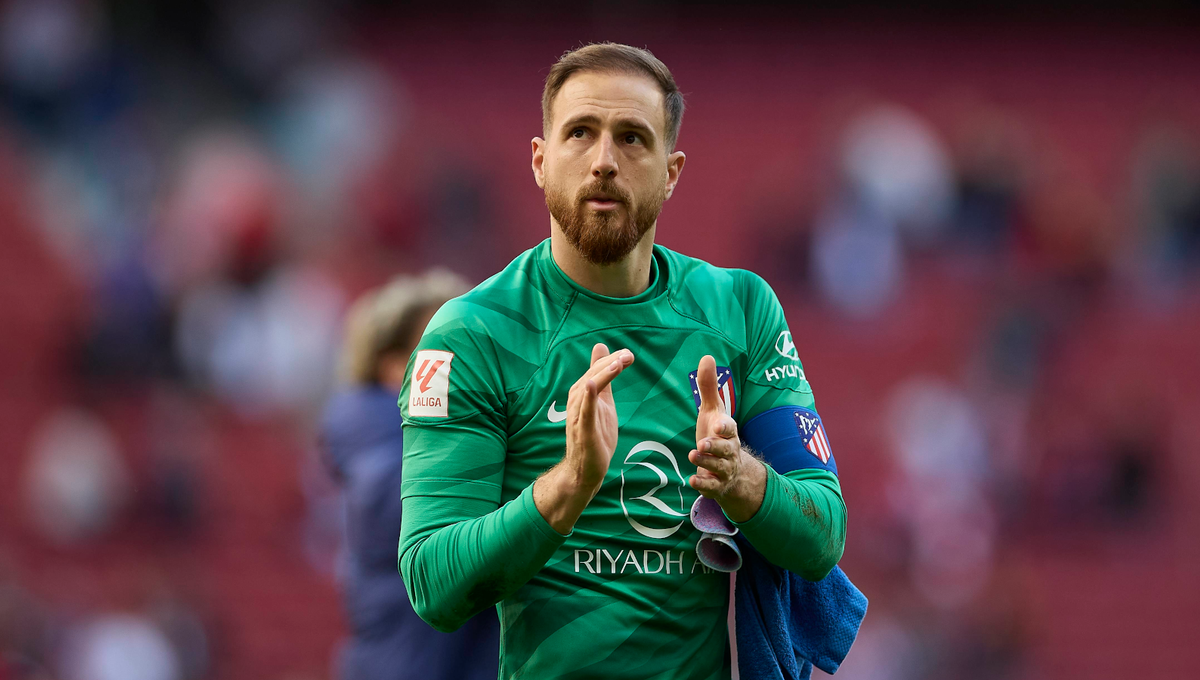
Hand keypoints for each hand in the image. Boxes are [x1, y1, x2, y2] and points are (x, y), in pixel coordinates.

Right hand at [534, 343, 633, 533]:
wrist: (586, 469)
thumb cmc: (595, 434)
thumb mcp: (603, 402)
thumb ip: (603, 378)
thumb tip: (602, 349)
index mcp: (582, 393)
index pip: (597, 370)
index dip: (612, 360)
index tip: (629, 355)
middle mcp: (577, 400)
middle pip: (593, 375)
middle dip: (611, 364)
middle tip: (629, 355)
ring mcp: (578, 415)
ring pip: (589, 390)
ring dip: (602, 375)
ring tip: (617, 363)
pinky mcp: (583, 431)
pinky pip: (584, 412)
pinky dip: (588, 397)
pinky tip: (592, 384)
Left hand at [688, 355, 765, 522]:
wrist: (733, 470)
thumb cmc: (717, 434)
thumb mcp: (712, 411)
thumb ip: (708, 387)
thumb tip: (707, 356)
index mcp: (727, 432)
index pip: (729, 428)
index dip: (725, 427)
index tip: (718, 425)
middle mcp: (728, 451)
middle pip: (725, 449)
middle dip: (715, 447)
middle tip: (702, 443)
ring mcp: (723, 469)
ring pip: (717, 467)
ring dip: (706, 463)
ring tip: (693, 455)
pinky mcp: (716, 485)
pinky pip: (712, 487)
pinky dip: (703, 484)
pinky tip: (692, 481)